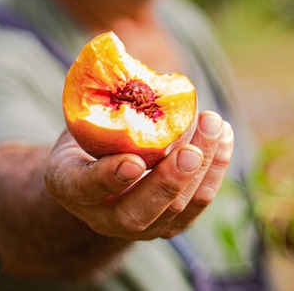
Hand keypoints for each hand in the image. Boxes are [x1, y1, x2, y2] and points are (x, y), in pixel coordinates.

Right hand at [45, 111, 232, 239]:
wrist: (97, 177)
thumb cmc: (91, 133)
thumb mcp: (84, 118)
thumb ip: (102, 105)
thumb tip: (132, 67)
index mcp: (69, 187)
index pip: (85, 187)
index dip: (108, 176)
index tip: (133, 161)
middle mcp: (103, 218)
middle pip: (138, 213)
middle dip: (169, 182)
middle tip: (191, 153)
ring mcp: (141, 226)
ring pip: (177, 207)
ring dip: (203, 166)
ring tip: (214, 125)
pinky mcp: (172, 224)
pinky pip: (199, 202)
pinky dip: (216, 168)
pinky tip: (224, 136)